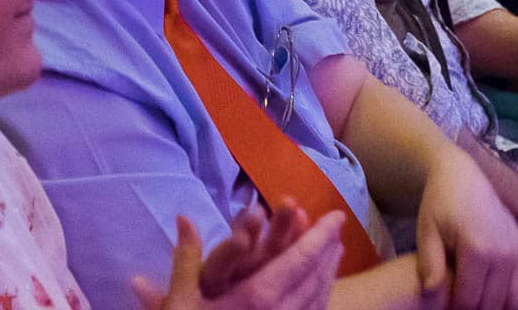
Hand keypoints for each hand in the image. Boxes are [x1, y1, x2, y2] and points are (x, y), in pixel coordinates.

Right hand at [132, 212, 342, 309]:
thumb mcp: (180, 302)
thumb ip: (186, 258)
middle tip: (337, 229)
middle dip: (328, 250)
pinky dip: (321, 297)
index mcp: (259, 298)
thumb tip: (184, 217)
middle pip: (315, 277)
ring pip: (318, 299)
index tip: (337, 216)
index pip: (300, 260)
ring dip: (328, 272)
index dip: (320, 236)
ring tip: (334, 253)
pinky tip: (319, 292)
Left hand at [415, 151, 517, 309]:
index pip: (469, 301)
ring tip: (477, 300)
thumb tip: (431, 293)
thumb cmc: (439, 205)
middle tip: (458, 304)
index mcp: (478, 249)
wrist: (463, 176)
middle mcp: (505, 252)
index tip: (442, 307)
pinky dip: (516, 300)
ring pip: (514, 301)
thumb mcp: (427, 231)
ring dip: (497, 308)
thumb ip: (429, 263)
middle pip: (493, 305)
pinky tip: (497, 298)